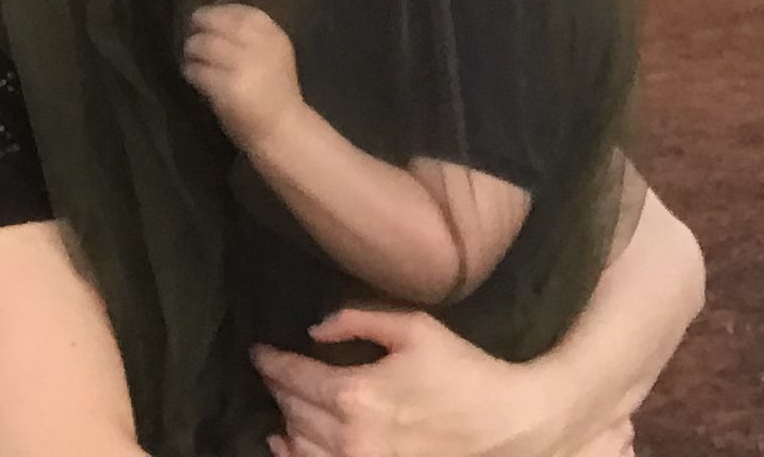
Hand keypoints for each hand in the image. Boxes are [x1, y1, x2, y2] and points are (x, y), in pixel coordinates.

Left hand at [182, 3, 303, 147]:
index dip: (217, 13)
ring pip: (202, 45)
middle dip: (199, 26)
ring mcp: (242, 66)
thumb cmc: (275, 93)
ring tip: (190, 57)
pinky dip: (190, 71)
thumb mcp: (272, 54)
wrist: (283, 132)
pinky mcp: (226, 87)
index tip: (207, 20)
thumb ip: (250, 36)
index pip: (238, 11)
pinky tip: (191, 75)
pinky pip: (198, 71)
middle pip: (217, 22)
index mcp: (273, 35)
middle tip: (191, 35)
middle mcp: (259, 45)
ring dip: (191, 50)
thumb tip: (212, 19)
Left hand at [253, 307, 630, 456]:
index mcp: (357, 393)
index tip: (258, 351)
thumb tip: (315, 328)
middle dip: (279, 386)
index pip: (294, 376)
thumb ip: (358, 320)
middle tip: (272, 370)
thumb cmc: (463, 372)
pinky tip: (285, 443)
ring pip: (300, 444)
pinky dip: (295, 455)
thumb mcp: (415, 329)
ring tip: (278, 401)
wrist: (505, 425)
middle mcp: (351, 436)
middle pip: (293, 409)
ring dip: (285, 419)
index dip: (271, 361)